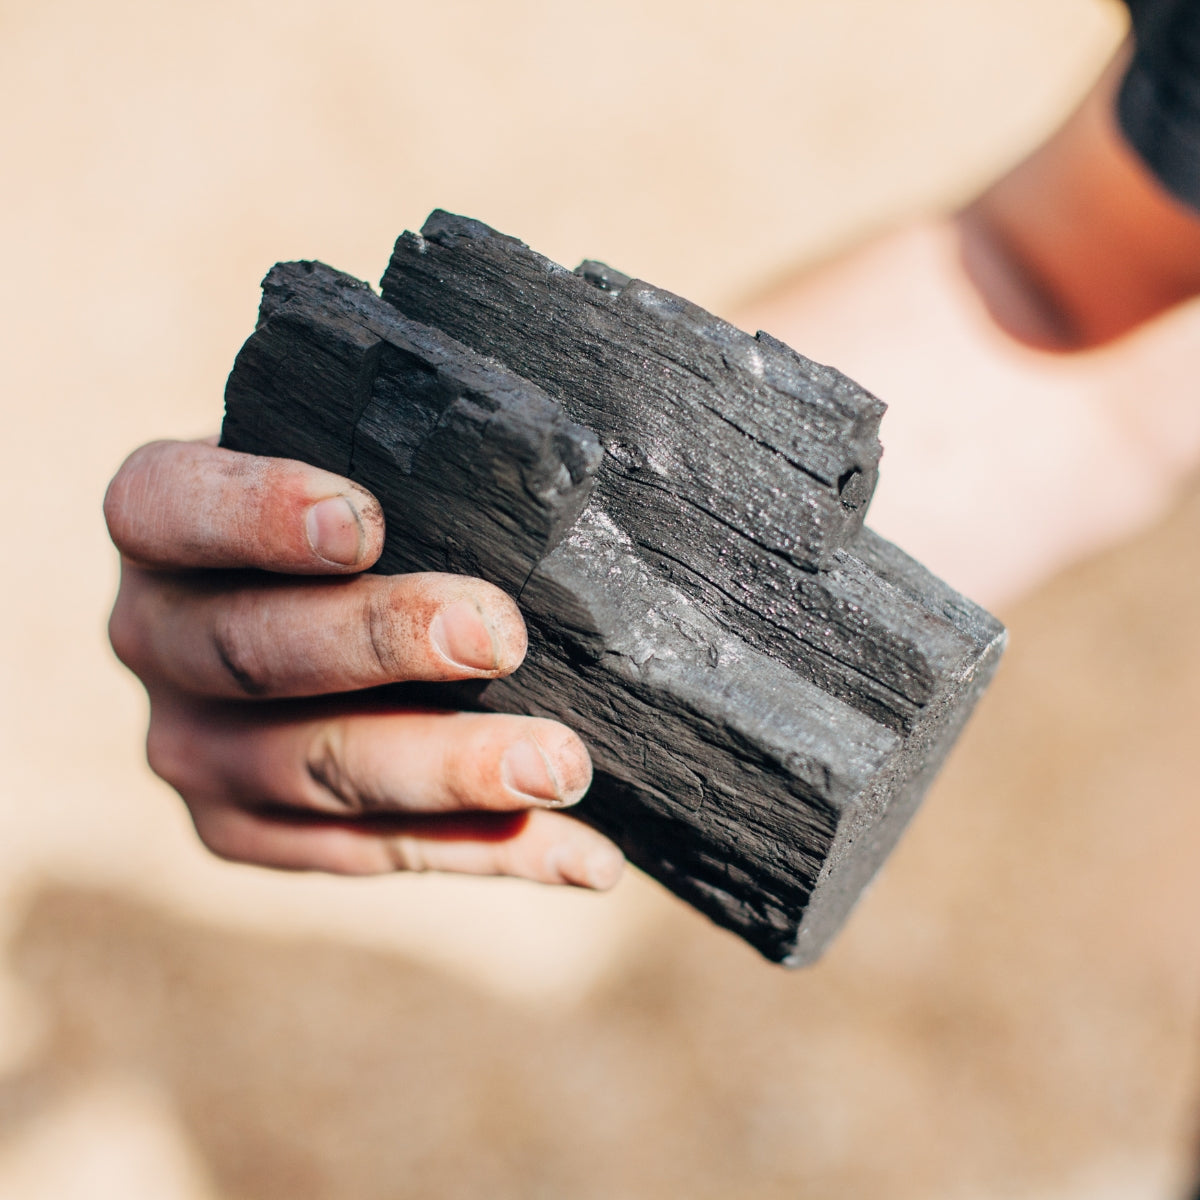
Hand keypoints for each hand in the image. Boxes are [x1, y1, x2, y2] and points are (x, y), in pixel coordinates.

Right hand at [103, 438, 623, 888]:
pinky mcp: (247, 830)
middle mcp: (156, 641)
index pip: (171, 508)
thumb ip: (400, 464)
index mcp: (158, 529)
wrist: (309, 609)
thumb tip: (539, 470)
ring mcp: (194, 749)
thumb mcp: (349, 461)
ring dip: (449, 771)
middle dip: (382, 645)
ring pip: (317, 768)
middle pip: (252, 651)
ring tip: (559, 764)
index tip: (361, 522)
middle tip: (498, 638)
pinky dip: (487, 849)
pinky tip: (585, 854)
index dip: (257, 515)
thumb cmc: (357, 511)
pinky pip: (369, 852)